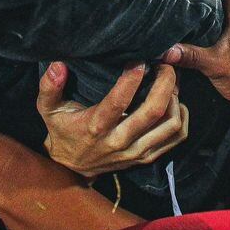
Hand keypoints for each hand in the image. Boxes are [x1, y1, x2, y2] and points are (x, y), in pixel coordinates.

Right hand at [37, 61, 189, 176]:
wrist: (71, 169)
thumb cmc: (62, 131)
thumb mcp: (48, 109)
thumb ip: (49, 87)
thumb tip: (58, 65)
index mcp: (95, 127)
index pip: (118, 103)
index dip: (132, 80)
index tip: (141, 60)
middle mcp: (119, 141)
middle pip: (153, 112)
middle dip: (165, 83)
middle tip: (165, 65)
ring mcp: (135, 152)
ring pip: (169, 125)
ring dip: (175, 99)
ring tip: (170, 82)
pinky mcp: (146, 157)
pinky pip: (175, 138)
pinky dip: (180, 118)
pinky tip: (175, 102)